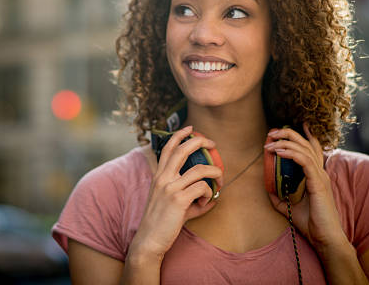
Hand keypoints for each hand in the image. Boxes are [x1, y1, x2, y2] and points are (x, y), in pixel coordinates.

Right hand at [130, 125, 222, 260]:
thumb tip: (214, 199)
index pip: (168, 148)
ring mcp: (170, 187)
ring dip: (215, 172)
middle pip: (183, 149)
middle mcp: (163, 178)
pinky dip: (209, 193)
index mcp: (159, 176)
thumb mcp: (173, 204)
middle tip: (213, 143)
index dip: (180, 135)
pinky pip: (203, 188)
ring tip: (220, 181)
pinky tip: (206, 202)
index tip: (191, 129)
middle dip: (200, 141)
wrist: (149, 240)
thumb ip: (191, 198)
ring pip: (200, 169)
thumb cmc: (161, 223)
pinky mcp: (179, 199)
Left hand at [264, 123, 347, 252]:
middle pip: (307, 144)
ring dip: (285, 143)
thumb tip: (269, 190)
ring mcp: (321, 176)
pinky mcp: (318, 183)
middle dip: (289, 134)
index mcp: (316, 176)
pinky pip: (304, 161)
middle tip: (272, 132)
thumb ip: (280, 198)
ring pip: (304, 149)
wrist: (325, 239)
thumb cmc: (312, 225)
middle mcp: (320, 172)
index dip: (306, 135)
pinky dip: (291, 153)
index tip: (294, 125)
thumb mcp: (290, 208)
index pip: (313, 149)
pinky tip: (278, 152)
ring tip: (270, 143)